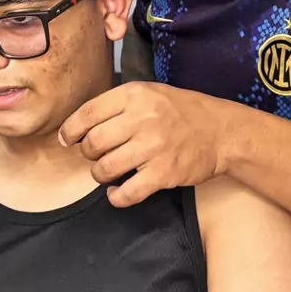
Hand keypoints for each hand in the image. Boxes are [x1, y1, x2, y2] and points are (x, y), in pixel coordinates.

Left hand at [59, 82, 228, 206]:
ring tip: (107, 173)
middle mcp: (142, 119)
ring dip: (99, 174)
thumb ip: (118, 105)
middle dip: (88, 154)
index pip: (87, 113)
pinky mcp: (164, 173)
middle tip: (96, 155)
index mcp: (135, 95)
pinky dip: (116, 198)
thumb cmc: (181, 112)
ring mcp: (153, 147)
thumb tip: (80, 124)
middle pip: (93, 143)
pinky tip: (116, 194)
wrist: (222, 132)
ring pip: (105, 168)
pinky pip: (127, 193)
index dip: (71, 130)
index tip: (68, 140)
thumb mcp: (150, 93)